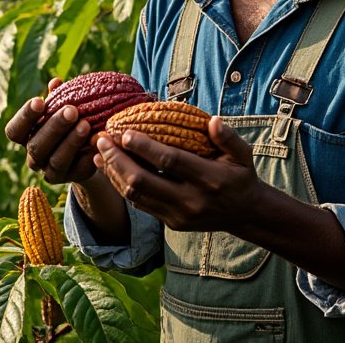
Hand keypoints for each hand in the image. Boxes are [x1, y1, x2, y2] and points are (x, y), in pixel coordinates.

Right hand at [3, 78, 97, 183]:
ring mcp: (51, 171)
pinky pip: (78, 170)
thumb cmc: (66, 122)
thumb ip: (57, 97)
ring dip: (71, 142)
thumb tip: (56, 82)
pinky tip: (98, 142)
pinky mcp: (71, 178)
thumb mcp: (60, 110)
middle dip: (54, 127)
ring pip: (56, 160)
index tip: (39, 100)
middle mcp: (34, 157)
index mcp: (25, 138)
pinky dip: (89, 156)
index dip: (25, 117)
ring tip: (86, 124)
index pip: (14, 131)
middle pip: (37, 146)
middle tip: (72, 110)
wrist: (84, 152)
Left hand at [93, 116, 264, 231]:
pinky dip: (121, 186)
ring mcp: (179, 215)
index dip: (144, 147)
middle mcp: (191, 200)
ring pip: (135, 195)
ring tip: (99, 152)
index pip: (169, 161)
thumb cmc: (240, 176)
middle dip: (117, 159)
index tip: (123, 132)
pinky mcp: (170, 224)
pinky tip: (109, 169)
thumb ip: (228, 137)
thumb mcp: (243, 155)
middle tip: (101, 139)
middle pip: (143, 180)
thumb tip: (212, 120)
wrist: (245, 214)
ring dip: (113, 172)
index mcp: (209, 180)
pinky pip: (139, 204)